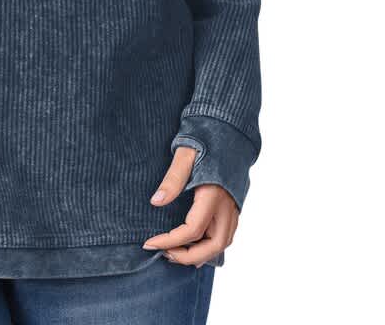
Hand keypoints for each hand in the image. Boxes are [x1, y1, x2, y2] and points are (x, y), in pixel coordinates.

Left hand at [141, 145, 238, 266]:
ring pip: (222, 244)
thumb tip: (156, 202)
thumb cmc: (205, 139)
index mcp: (214, 194)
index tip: (149, 243)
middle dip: (188, 256)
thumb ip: (172, 179)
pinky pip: (225, 235)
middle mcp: (227, 206)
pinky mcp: (234, 206)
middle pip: (214, 246)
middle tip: (164, 254)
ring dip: (201, 254)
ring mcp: (234, 207)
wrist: (229, 128)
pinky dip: (210, 245)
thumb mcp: (185, 155)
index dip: (170, 241)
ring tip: (175, 252)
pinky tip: (194, 245)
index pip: (193, 230)